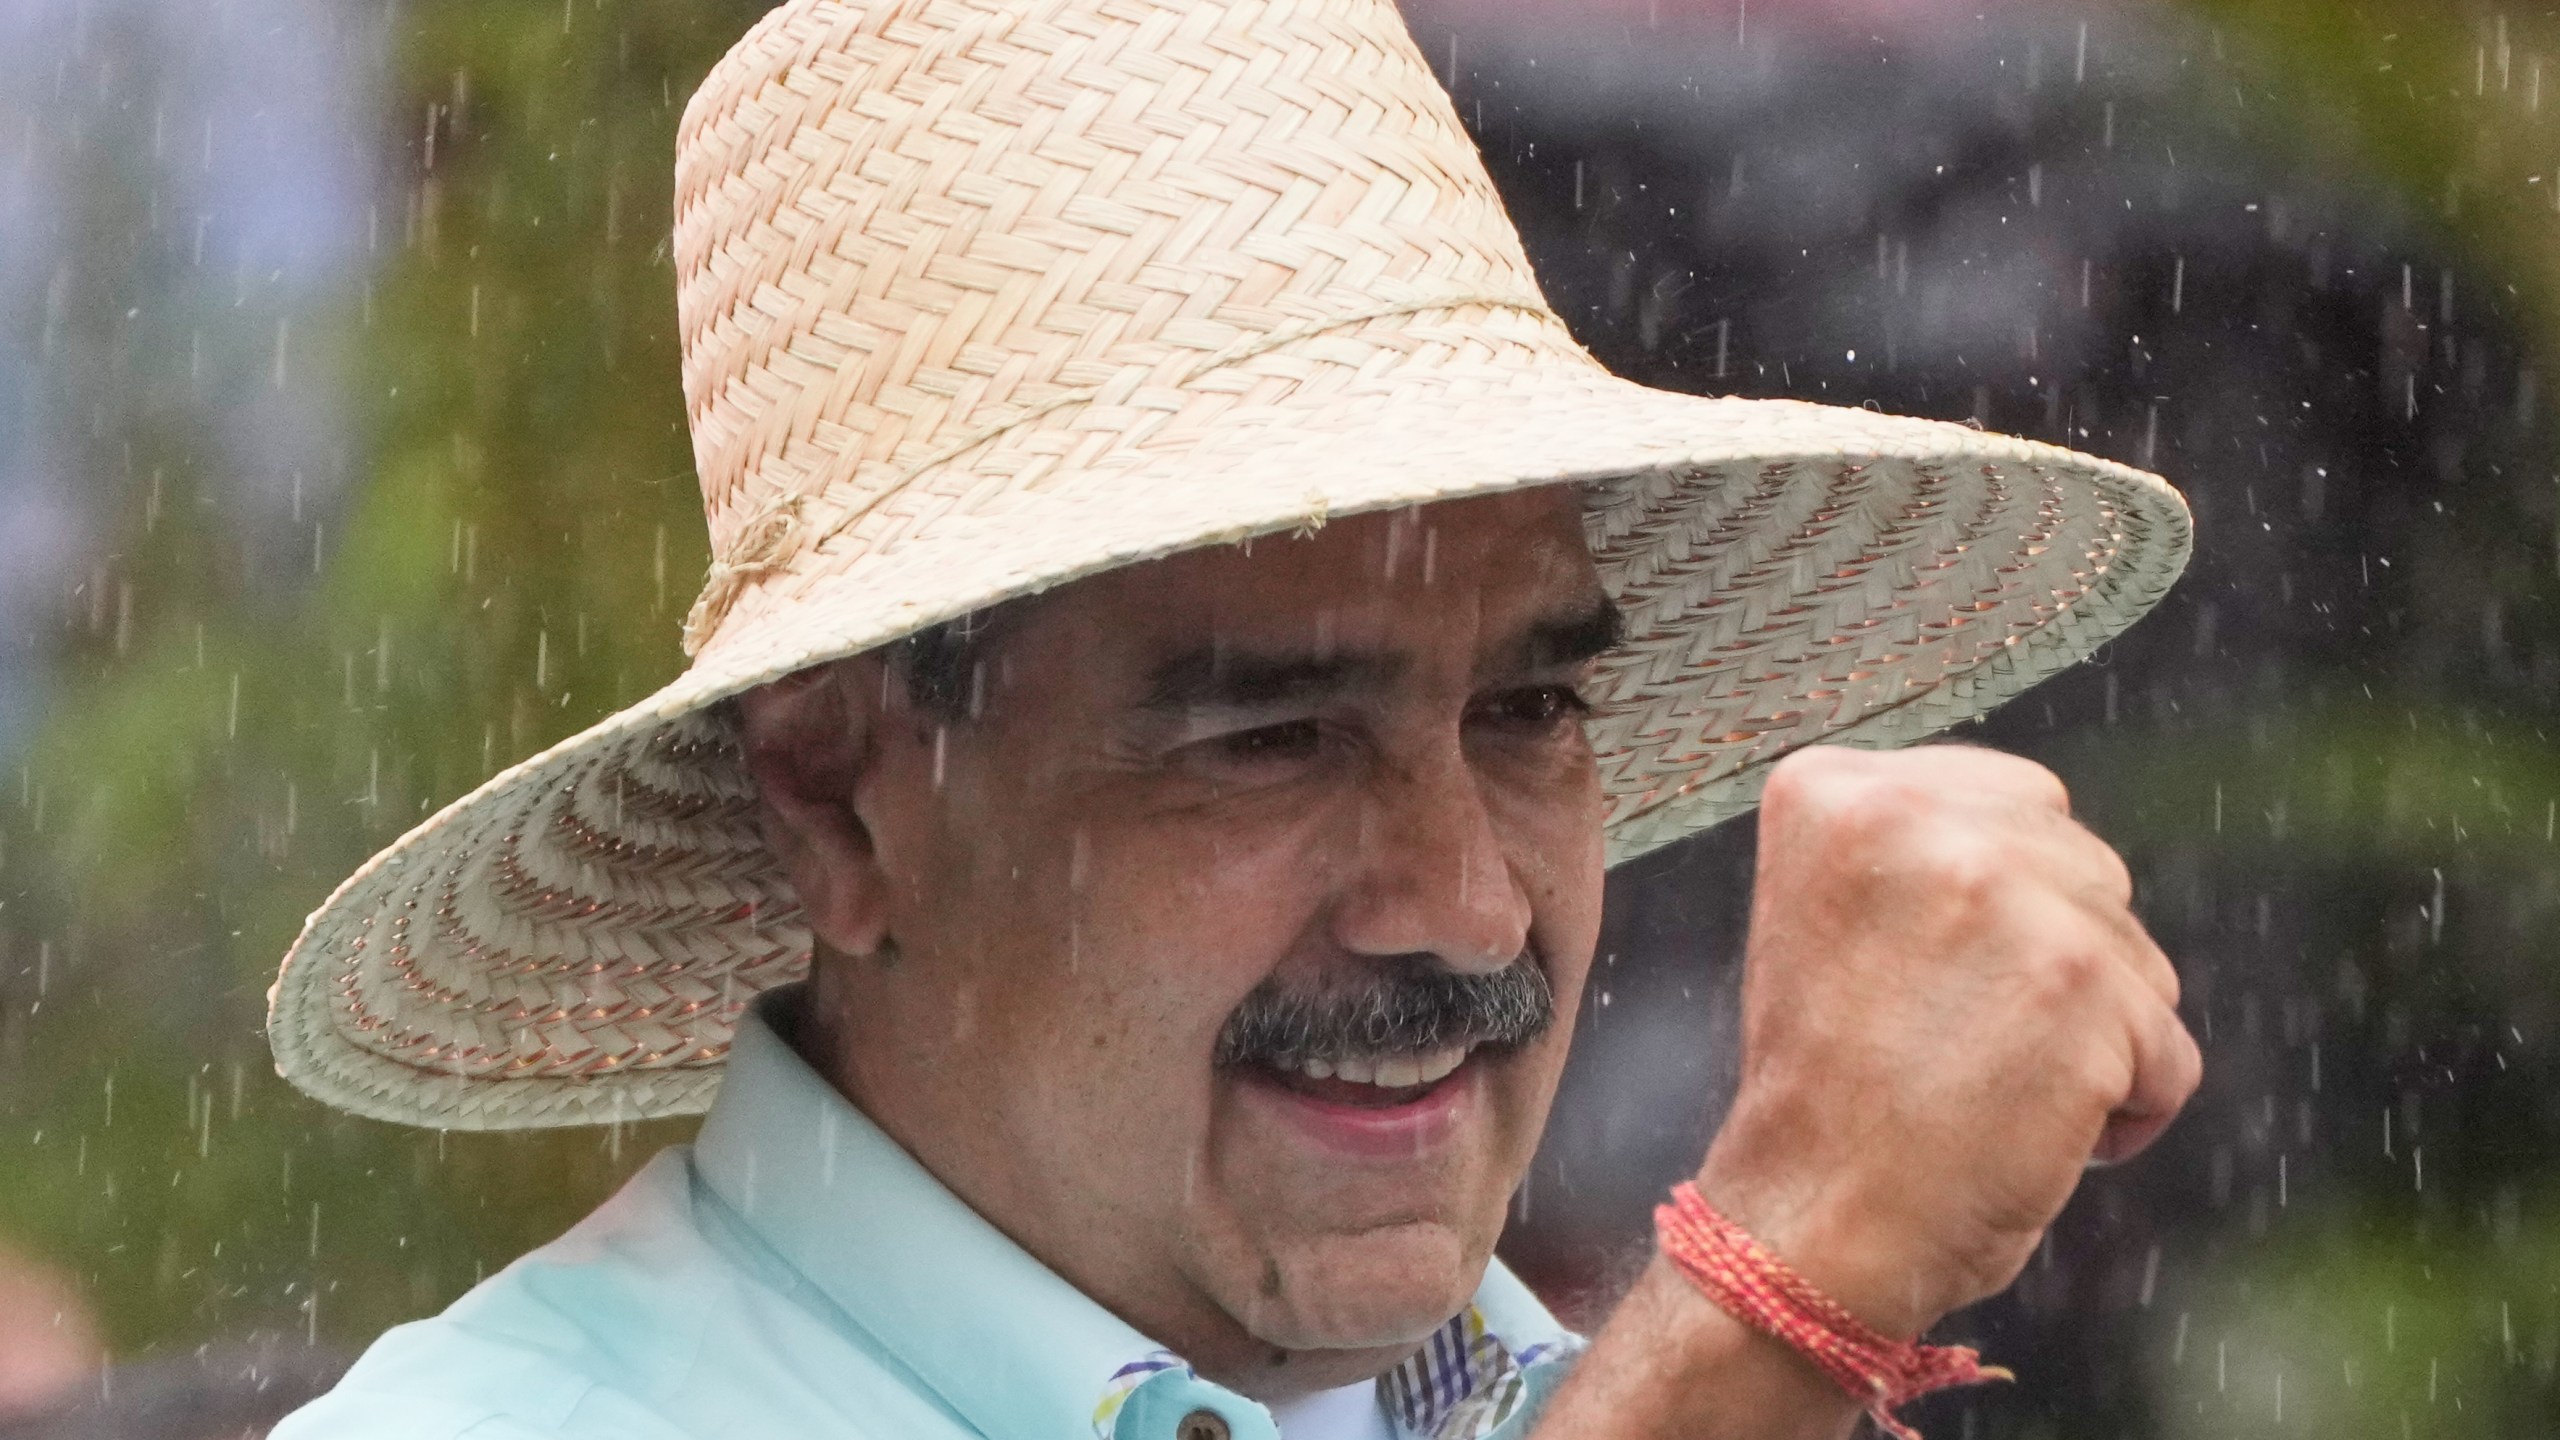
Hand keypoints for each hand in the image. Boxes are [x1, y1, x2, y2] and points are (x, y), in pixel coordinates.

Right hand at [1694, 744, 2198, 1340]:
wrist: (1811, 1218)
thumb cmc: (1824, 1092)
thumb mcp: (1829, 912)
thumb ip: (1917, 848)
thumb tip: (2039, 834)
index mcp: (1836, 790)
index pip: (2009, 801)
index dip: (1997, 906)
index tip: (1933, 976)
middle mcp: (1917, 815)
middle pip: (2083, 865)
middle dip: (2052, 957)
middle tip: (1955, 1035)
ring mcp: (2004, 891)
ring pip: (2135, 953)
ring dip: (2092, 1032)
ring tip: (1988, 1084)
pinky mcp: (2083, 980)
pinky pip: (2169, 1051)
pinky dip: (2127, 1108)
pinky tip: (2037, 1131)